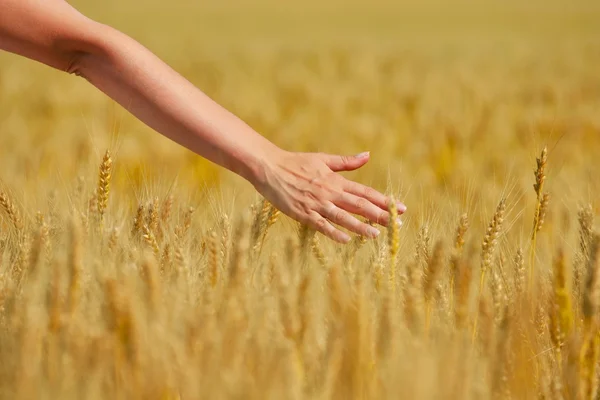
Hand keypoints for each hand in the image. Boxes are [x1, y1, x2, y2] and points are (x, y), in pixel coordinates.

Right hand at [252, 150, 406, 242]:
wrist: (270, 168)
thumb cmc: (296, 163)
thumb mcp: (323, 159)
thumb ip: (346, 162)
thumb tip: (367, 155)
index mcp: (335, 180)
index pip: (365, 192)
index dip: (384, 201)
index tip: (401, 208)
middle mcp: (329, 193)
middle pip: (359, 206)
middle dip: (379, 216)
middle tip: (397, 225)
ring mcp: (316, 204)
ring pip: (343, 217)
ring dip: (360, 226)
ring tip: (377, 235)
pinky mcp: (303, 213)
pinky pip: (321, 225)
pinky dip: (334, 233)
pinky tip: (346, 240)